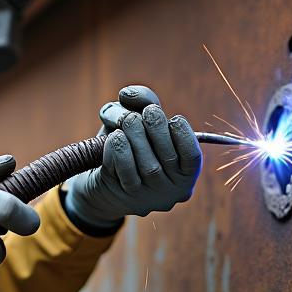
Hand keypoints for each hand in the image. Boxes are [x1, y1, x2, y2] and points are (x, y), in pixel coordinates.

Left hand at [64, 86, 202, 229]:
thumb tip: (128, 95)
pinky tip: (115, 137)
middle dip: (158, 128)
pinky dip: (120, 149)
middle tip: (147, 113)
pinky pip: (125, 170)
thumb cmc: (128, 143)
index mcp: (183, 173)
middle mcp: (169, 190)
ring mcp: (147, 196)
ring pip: (148, 166)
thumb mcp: (141, 119)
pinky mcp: (124, 196)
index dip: (184, 135)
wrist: (99, 177)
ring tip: (128, 120)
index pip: (191, 158)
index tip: (174, 118)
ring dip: (136, 135)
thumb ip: (144, 101)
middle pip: (168, 160)